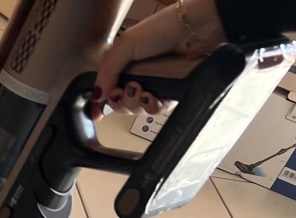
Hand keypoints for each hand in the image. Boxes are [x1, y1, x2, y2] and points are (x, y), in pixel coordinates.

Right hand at [91, 0, 227, 119]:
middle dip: (120, 102)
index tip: (97, 111)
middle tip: (126, 90)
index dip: (101, 101)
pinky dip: (154, 106)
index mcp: (124, 63)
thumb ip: (106, 71)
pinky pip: (158, 110)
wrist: (200, 28)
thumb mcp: (126, 45)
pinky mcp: (172, 92)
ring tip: (143, 90)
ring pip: (137, 110)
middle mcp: (139, 75)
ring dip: (137, 104)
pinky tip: (154, 96)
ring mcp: (155, 84)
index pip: (106, 89)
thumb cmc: (164, 28)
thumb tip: (95, 96)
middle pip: (120, 103)